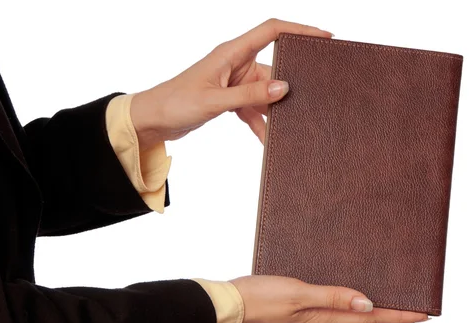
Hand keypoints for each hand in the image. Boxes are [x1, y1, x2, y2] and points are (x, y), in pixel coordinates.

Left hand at [130, 19, 332, 149]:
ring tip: (288, 125)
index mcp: (231, 53)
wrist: (152, 119)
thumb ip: (250, 95)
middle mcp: (235, 64)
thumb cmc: (175, 101)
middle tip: (309, 97)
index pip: (271, 31)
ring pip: (265, 93)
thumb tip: (283, 88)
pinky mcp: (230, 99)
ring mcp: (234, 82)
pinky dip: (260, 123)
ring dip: (273, 111)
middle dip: (289, 84)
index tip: (322, 36)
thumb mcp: (215, 100)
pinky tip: (266, 140)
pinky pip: (253, 109)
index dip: (299, 30)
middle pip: (273, 68)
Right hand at [229, 275, 428, 322]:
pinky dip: (348, 298)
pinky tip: (349, 289)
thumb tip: (367, 302)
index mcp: (323, 318)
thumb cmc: (259, 299)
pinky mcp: (298, 305)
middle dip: (391, 314)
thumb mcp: (298, 295)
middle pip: (364, 317)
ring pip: (349, 310)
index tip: (423, 315)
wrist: (228, 305)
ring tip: (390, 299)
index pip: (369, 318)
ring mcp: (309, 313)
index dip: (397, 316)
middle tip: (414, 308)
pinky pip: (332, 302)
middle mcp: (320, 318)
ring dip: (372, 306)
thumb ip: (332, 297)